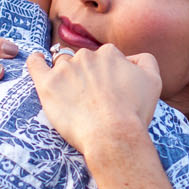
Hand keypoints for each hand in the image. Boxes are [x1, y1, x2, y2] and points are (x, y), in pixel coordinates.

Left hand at [25, 44, 160, 157]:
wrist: (112, 135)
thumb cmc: (133, 113)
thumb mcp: (153, 82)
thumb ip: (145, 61)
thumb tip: (132, 58)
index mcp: (109, 53)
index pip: (104, 57)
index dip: (105, 73)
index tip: (106, 90)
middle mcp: (86, 56)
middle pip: (82, 60)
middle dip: (85, 74)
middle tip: (90, 99)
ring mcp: (65, 69)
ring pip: (61, 64)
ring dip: (65, 75)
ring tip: (70, 95)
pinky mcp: (47, 84)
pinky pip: (35, 64)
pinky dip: (36, 61)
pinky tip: (38, 61)